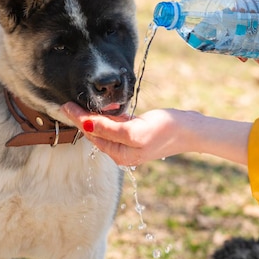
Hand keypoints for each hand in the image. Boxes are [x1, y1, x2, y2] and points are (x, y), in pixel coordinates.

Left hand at [61, 102, 251, 165]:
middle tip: (68, 104)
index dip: (78, 119)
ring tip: (79, 106)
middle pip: (96, 133)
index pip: (92, 133)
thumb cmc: (166, 129)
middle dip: (82, 119)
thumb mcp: (135, 130)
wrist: (192, 130)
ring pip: (105, 130)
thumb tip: (85, 124)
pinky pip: (117, 127)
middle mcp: (123, 152)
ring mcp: (131, 145)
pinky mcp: (138, 135)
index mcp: (120, 154)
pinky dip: (108, 119)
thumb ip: (109, 128)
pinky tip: (103, 112)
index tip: (65, 106)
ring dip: (93, 118)